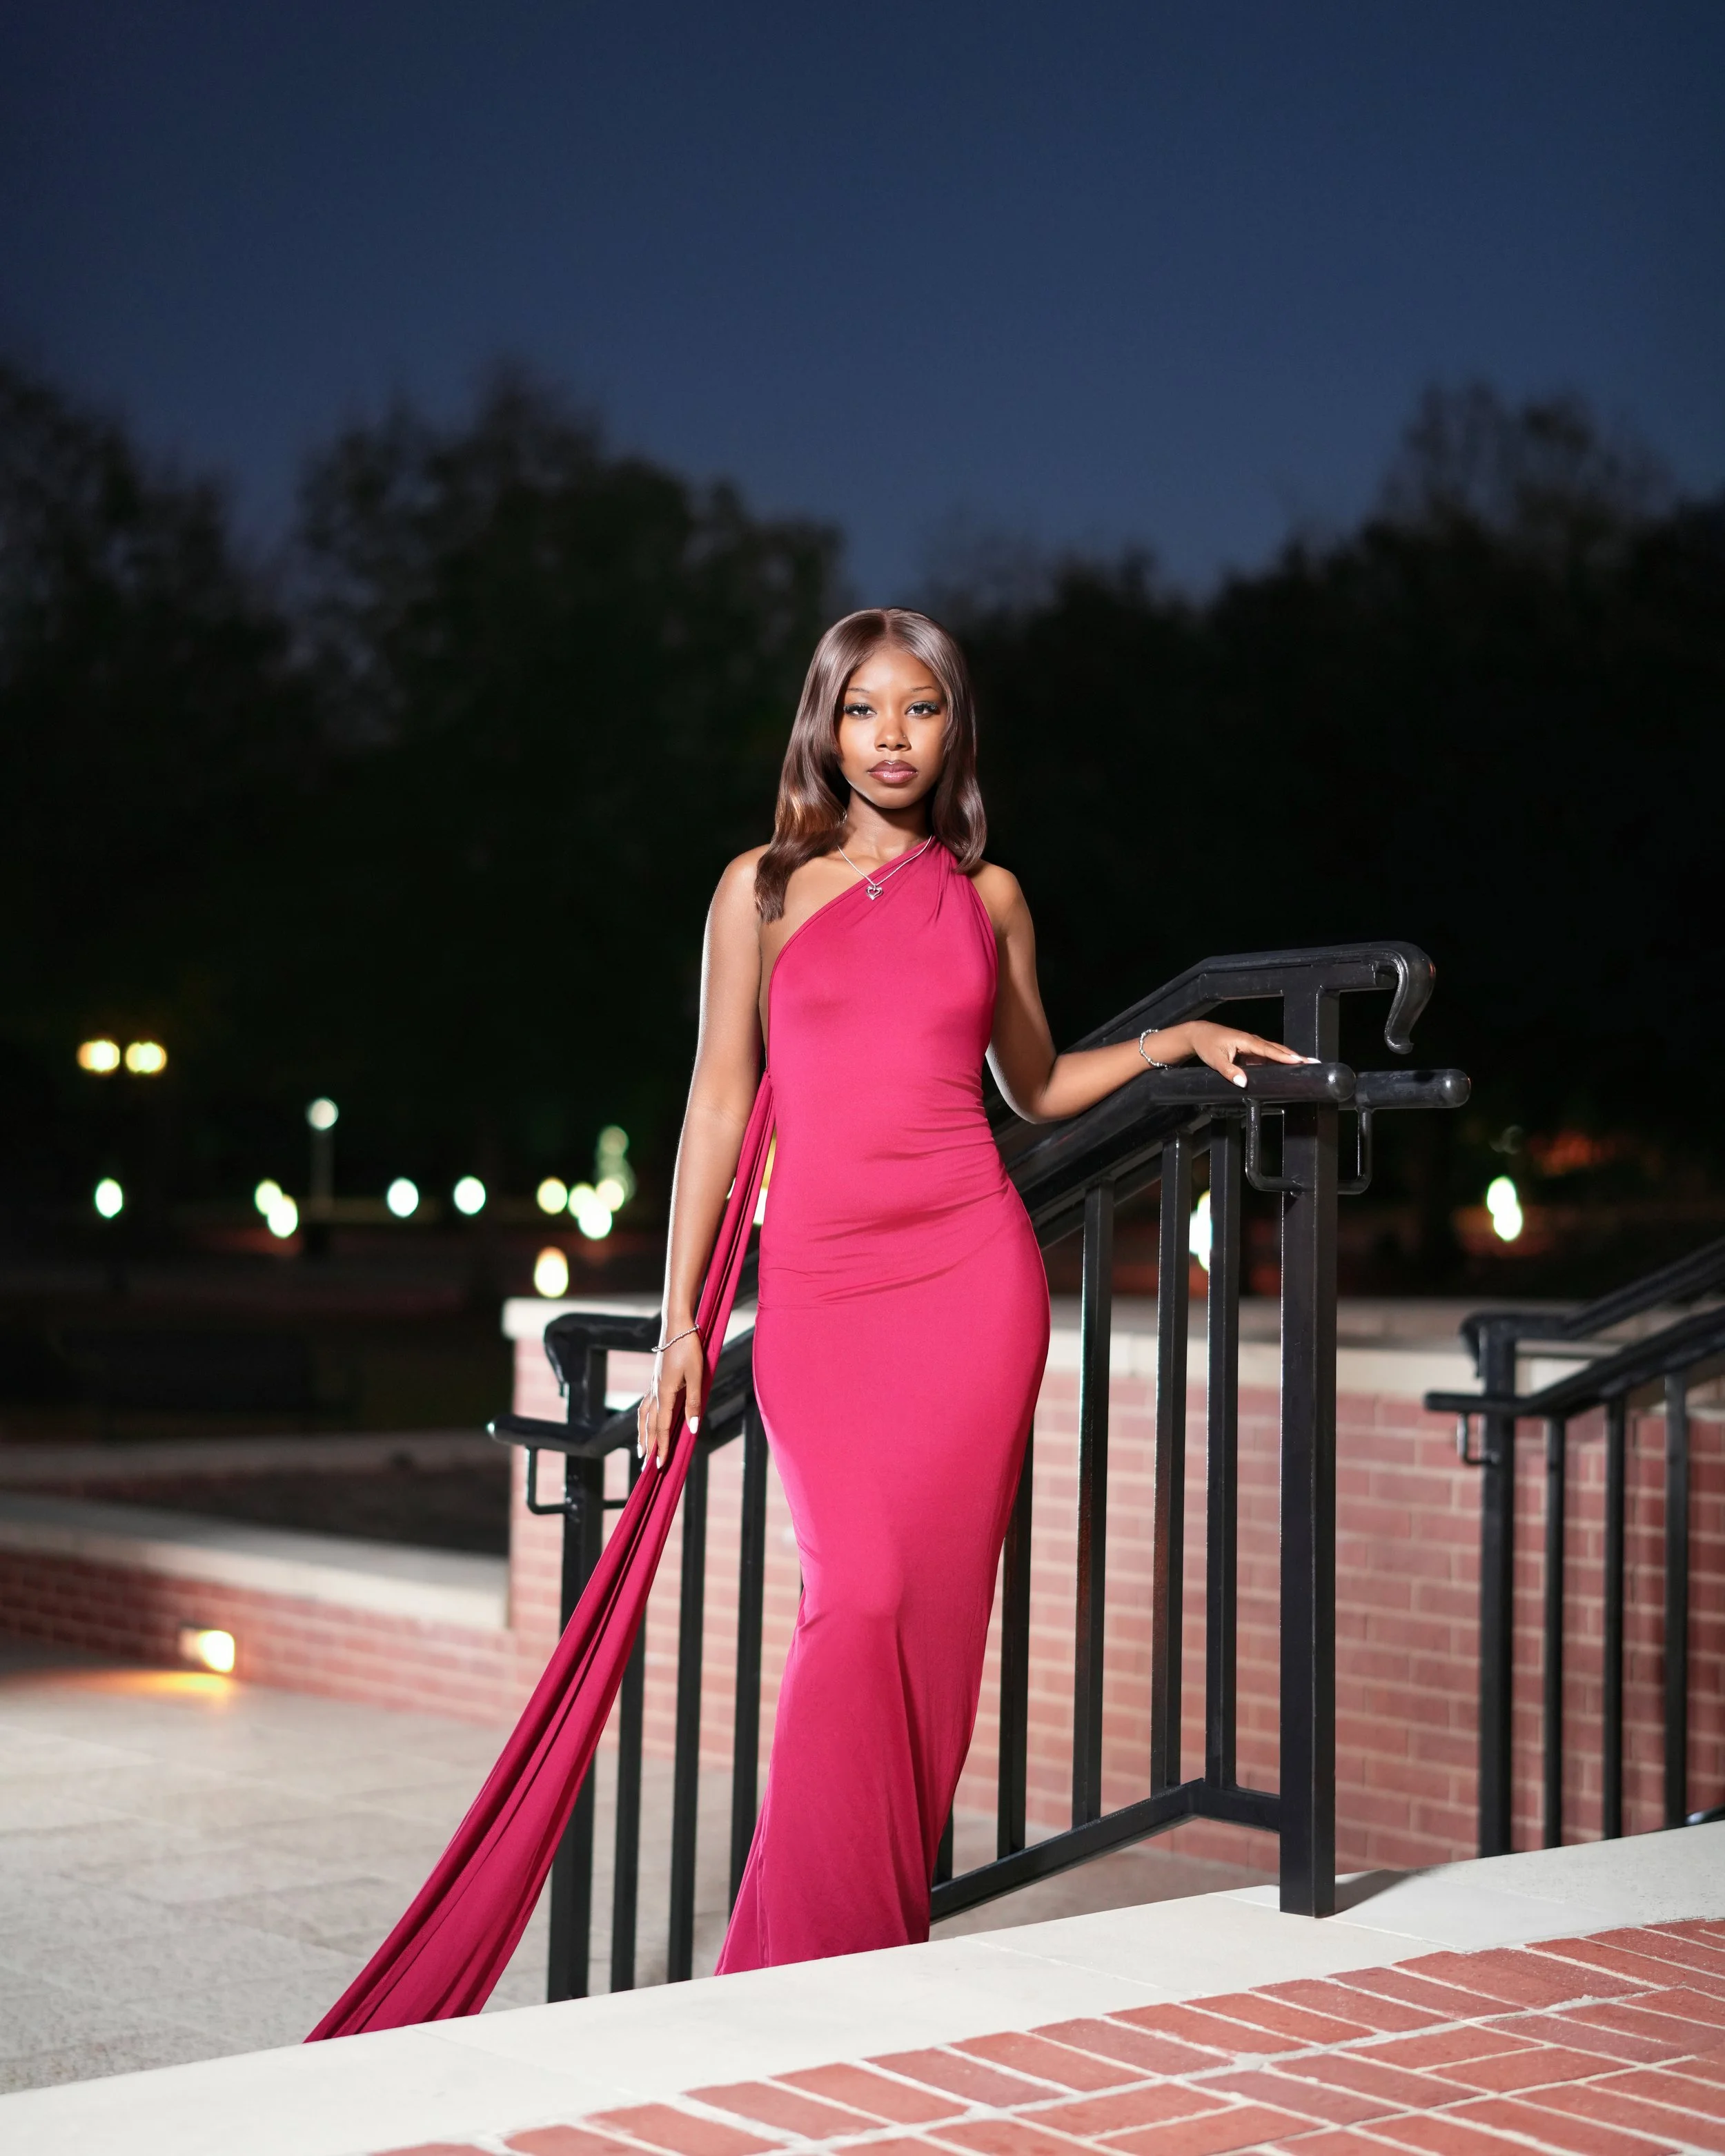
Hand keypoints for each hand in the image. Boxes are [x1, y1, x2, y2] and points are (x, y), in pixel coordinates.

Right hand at [638, 1329, 705, 1468]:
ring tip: (640, 1449)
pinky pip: (645, 1404)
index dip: (662, 1447)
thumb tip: (692, 1429)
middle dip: (648, 1446)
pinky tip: (645, 1420)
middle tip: (645, 1467)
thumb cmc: (689, 1349)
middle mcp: (656, 1392)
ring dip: (642, 1434)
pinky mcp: (656, 1379)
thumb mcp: (697, 1376)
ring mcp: (654, 1385)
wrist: (677, 1326)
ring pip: (643, 1415)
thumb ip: (694, 1403)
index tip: (660, 1465)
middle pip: (648, 1425)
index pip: (662, 1427)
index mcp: (666, 1393)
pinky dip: (643, 1417)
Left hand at [1184, 1021, 1314, 1089]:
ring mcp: (1252, 1045)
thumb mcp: (1215, 1060)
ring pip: (1274, 1051)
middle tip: (1312, 1062)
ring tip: (1307, 1064)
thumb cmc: (1207, 1045)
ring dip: (1290, 1057)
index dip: (1284, 1056)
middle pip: (1277, 1049)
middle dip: (1294, 1056)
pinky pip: (1268, 1055)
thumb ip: (1229, 1072)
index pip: (1268, 1050)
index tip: (1299, 1061)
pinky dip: (1279, 1059)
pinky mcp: (1250, 1050)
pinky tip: (1289, 1066)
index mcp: (1246, 1041)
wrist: (1199, 1035)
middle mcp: (1252, 1041)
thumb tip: (1243, 1083)